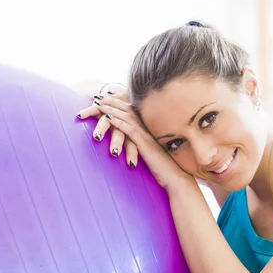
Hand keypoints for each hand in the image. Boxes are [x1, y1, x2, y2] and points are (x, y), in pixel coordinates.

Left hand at [76, 92, 193, 190]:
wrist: (175, 177)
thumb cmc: (164, 168)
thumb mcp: (150, 153)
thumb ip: (142, 145)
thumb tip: (132, 144)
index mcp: (148, 128)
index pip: (131, 110)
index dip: (119, 102)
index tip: (106, 97)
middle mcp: (147, 127)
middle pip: (127, 109)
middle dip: (112, 101)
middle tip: (98, 95)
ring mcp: (146, 134)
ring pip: (126, 116)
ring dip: (110, 108)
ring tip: (98, 103)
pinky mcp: (144, 143)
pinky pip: (128, 129)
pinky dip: (117, 122)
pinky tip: (106, 117)